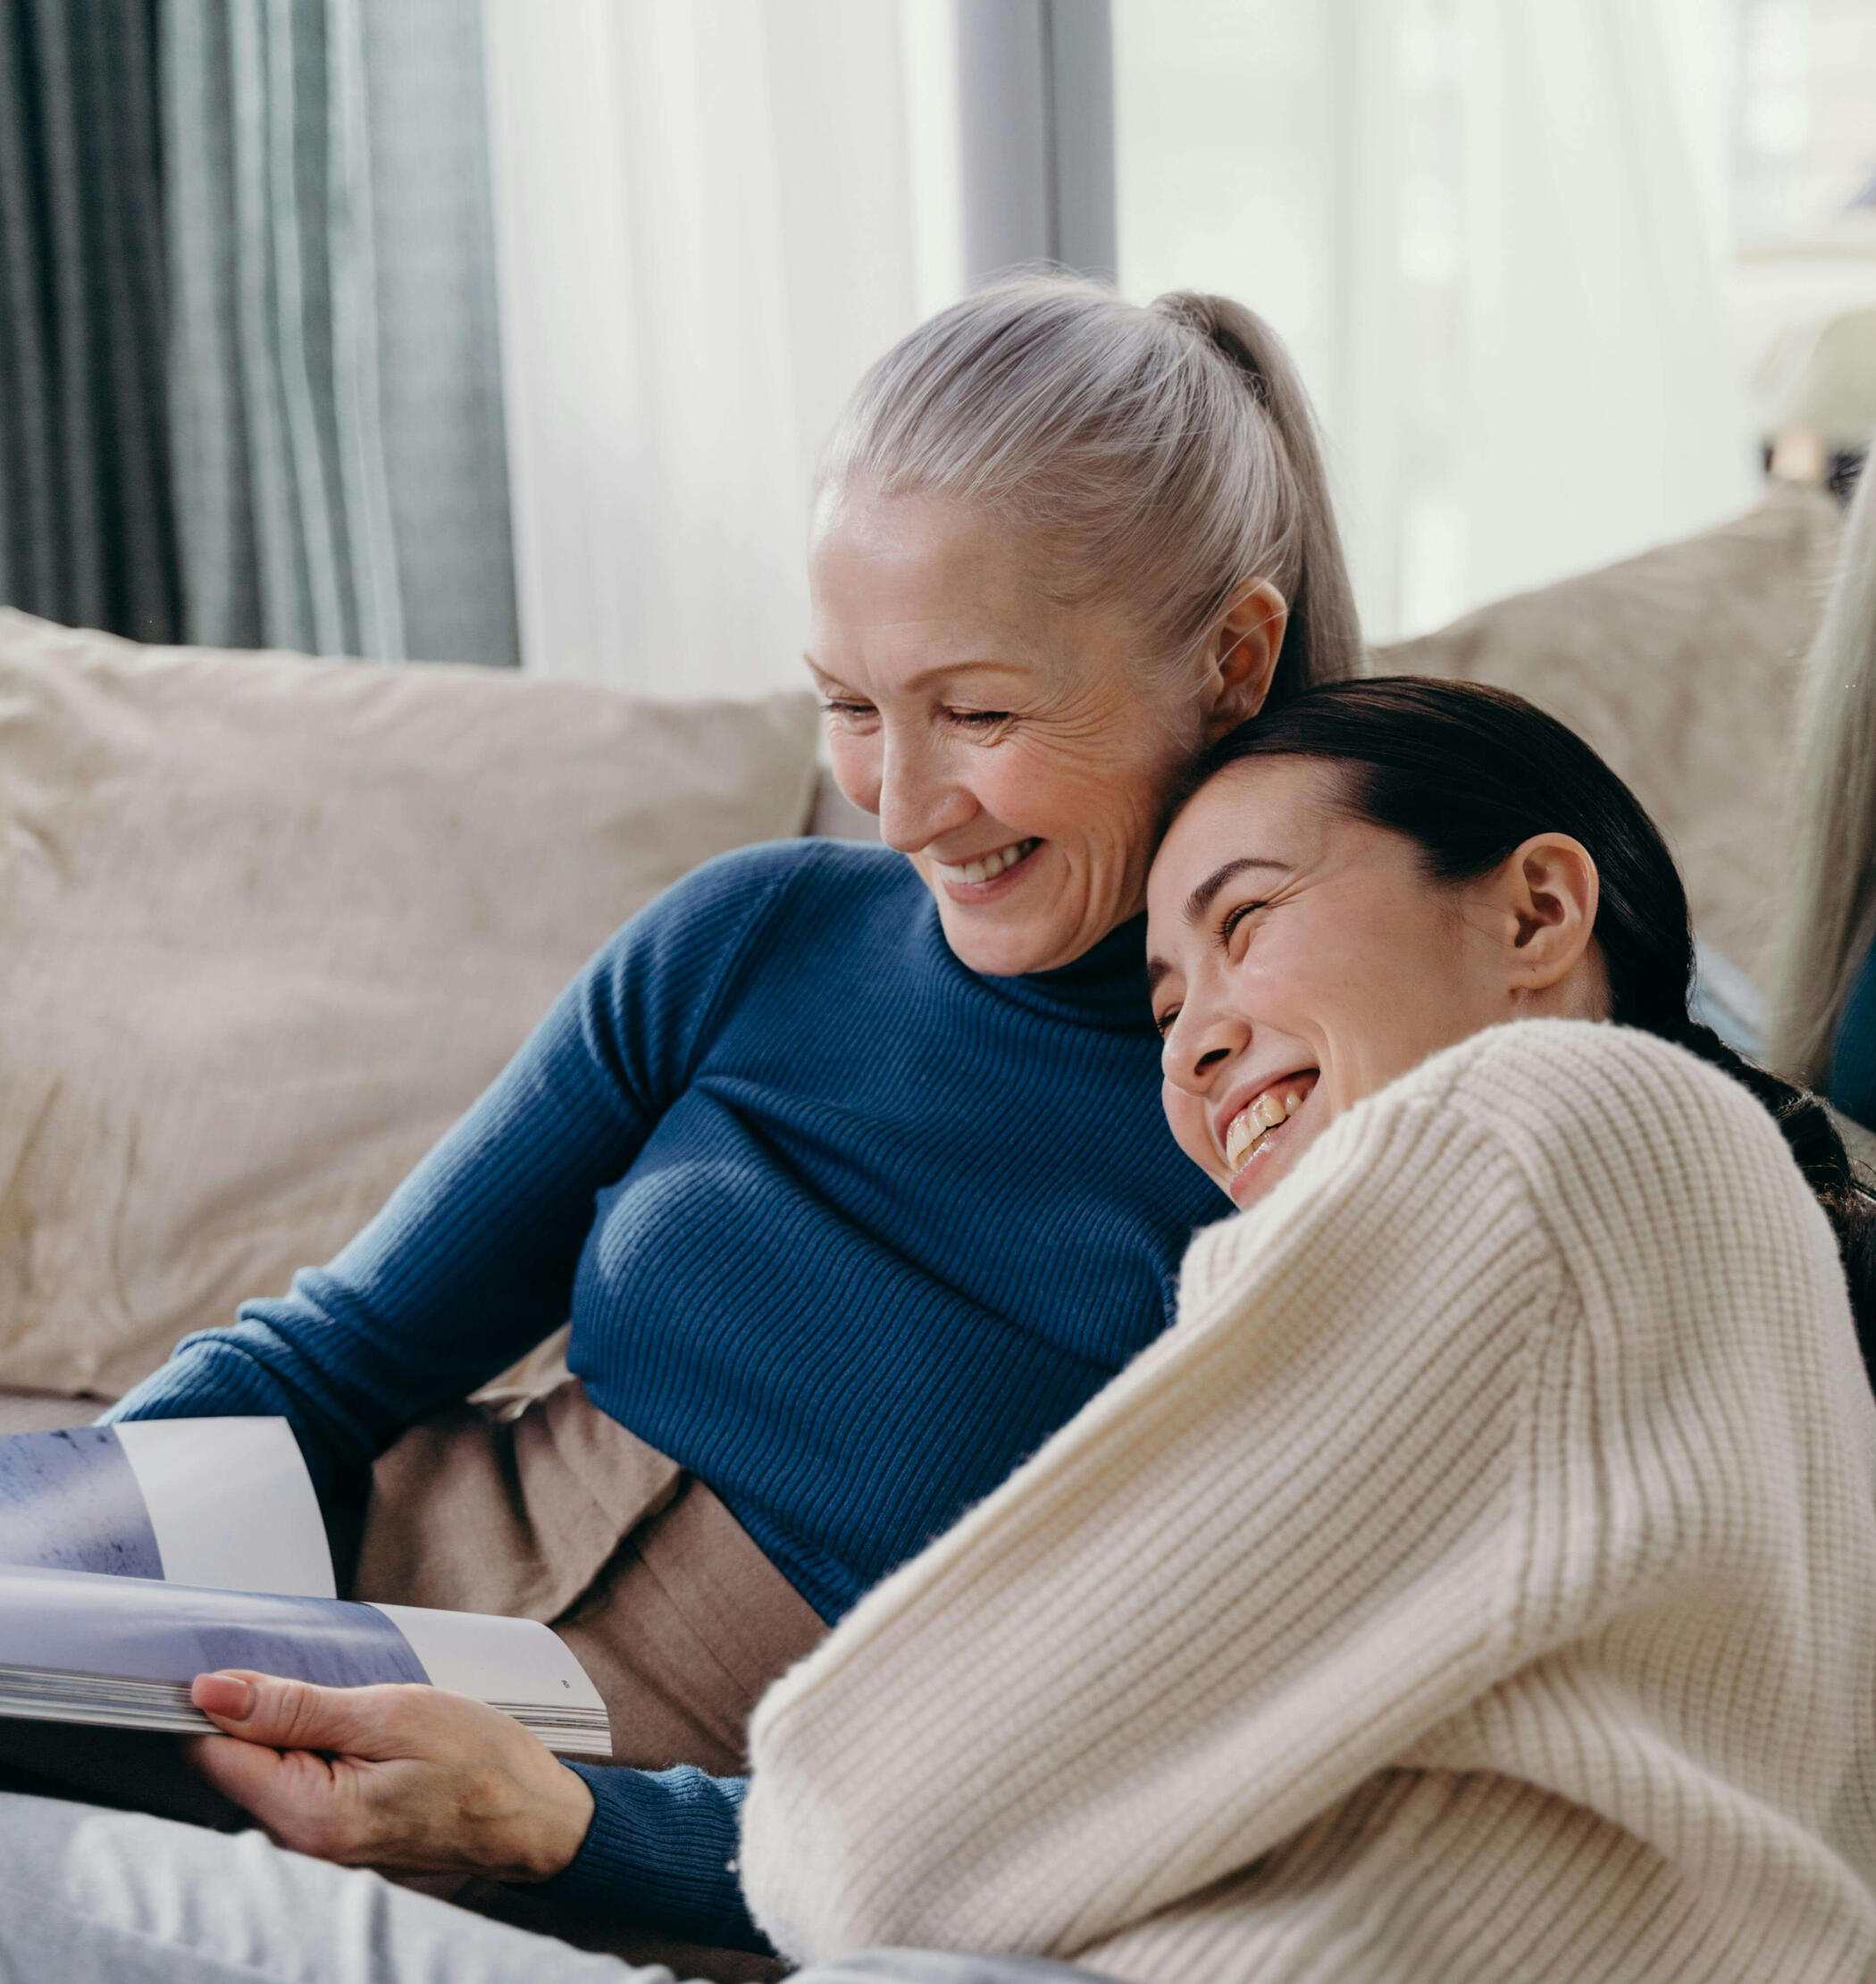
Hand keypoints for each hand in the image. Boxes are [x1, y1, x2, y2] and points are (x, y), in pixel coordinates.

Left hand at [184, 1671, 595, 1882]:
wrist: (534, 1816)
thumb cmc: (480, 1762)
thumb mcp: (392, 1712)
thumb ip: (296, 1707)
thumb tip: (212, 1692)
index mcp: (309, 1815)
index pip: (211, 1753)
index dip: (215, 1700)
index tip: (240, 1661)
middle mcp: (300, 1846)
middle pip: (232, 1765)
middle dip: (259, 1714)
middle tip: (325, 1684)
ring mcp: (316, 1851)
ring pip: (263, 1774)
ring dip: (291, 1732)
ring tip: (354, 1712)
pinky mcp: (333, 1844)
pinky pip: (293, 1789)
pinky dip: (312, 1754)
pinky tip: (357, 1738)